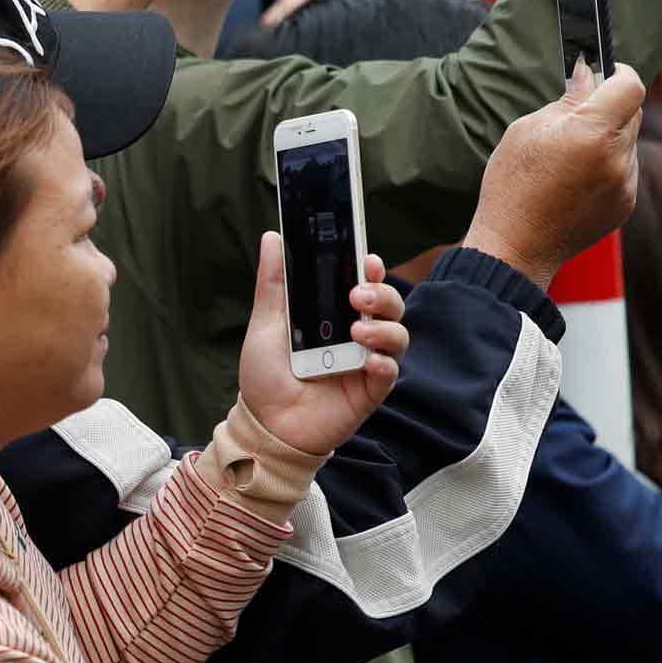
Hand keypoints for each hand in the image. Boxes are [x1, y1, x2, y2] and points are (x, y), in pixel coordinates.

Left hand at [235, 232, 406, 454]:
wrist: (264, 425)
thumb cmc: (266, 375)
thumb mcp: (266, 323)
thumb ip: (274, 282)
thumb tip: (273, 237)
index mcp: (334, 315)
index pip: (364, 284)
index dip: (371, 269)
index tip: (367, 259)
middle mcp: (355, 335)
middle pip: (389, 305)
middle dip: (382, 294)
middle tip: (358, 296)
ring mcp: (365, 362)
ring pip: (397, 335)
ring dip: (384, 327)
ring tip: (358, 331)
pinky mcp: (369, 391)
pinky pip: (390, 373)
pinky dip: (384, 363)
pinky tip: (367, 360)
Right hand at [457, 60, 645, 289]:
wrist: (516, 246)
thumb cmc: (512, 185)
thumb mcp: (527, 130)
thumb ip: (565, 101)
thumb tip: (587, 76)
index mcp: (592, 132)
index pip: (630, 85)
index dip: (620, 72)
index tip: (607, 71)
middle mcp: (617, 157)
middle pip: (631, 112)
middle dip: (609, 106)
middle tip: (577, 114)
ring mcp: (625, 183)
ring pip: (628, 141)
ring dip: (608, 138)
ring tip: (570, 157)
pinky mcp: (626, 203)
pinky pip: (625, 169)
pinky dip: (607, 165)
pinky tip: (575, 180)